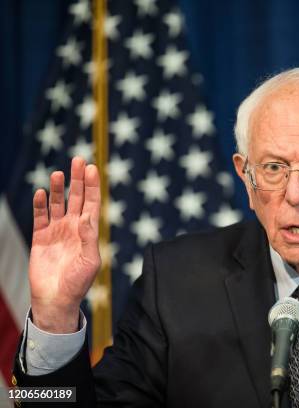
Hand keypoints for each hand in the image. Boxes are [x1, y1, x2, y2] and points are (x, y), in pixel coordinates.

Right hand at [29, 157, 100, 332]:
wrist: (56, 299)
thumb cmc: (78, 283)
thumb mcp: (90, 261)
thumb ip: (89, 239)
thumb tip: (88, 218)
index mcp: (89, 231)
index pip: (92, 203)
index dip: (92, 186)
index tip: (93, 168)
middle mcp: (74, 227)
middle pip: (76, 197)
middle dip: (78, 179)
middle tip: (78, 159)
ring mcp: (57, 231)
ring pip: (58, 203)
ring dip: (59, 188)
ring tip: (58, 173)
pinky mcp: (40, 238)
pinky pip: (40, 216)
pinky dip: (40, 204)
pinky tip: (42, 193)